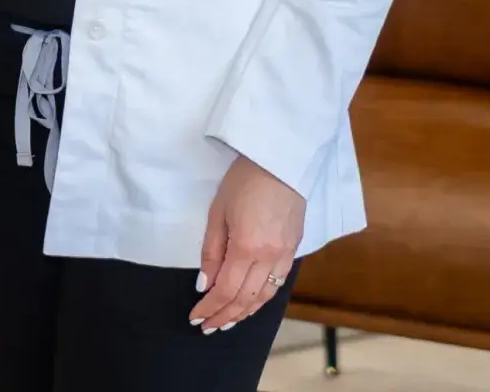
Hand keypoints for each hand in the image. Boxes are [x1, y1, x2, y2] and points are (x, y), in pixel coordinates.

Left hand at [190, 155, 303, 332]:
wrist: (280, 163)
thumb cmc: (242, 182)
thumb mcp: (218, 212)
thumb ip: (212, 251)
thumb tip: (204, 284)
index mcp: (246, 248)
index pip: (226, 290)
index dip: (210, 308)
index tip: (195, 318)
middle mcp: (268, 258)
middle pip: (245, 299)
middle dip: (224, 316)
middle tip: (207, 327)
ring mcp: (285, 256)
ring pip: (264, 297)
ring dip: (244, 313)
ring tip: (226, 322)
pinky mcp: (294, 250)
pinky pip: (277, 284)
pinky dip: (262, 300)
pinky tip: (251, 304)